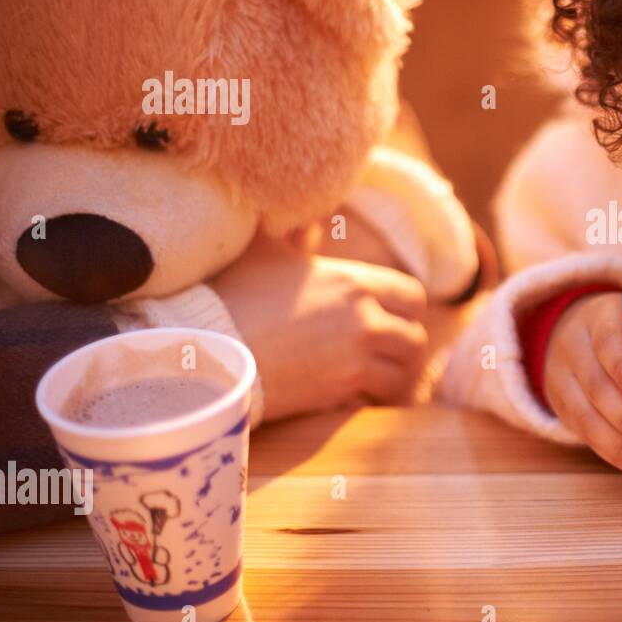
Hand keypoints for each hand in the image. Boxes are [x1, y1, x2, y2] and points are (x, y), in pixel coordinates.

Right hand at [211, 235, 428, 420]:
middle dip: (404, 350)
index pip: (413, 296)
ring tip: (379, 383)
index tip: (394, 319)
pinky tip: (356, 400)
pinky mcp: (340, 391)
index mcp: (355, 281)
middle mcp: (365, 318)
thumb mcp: (264, 250)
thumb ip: (294, 233)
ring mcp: (356, 357)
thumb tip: (306, 219)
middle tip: (390, 358)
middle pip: (416, 339)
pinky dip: (371, 402)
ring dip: (394, 380)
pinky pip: (376, 400)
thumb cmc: (232, 295)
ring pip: (403, 375)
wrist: (206, 346)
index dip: (406, 310)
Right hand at [543, 291, 621, 477]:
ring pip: (586, 415)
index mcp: (602, 318)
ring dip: (621, 445)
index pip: (609, 340)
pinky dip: (613, 452)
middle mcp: (576, 345)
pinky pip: (584, 433)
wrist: (572, 329)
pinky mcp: (561, 405)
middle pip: (597, 385)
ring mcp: (562, 377)